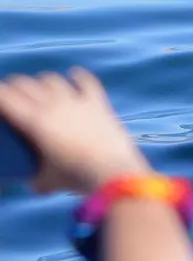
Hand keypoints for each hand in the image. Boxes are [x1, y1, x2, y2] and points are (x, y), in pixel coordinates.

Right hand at [0, 69, 150, 194]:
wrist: (113, 172)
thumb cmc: (76, 177)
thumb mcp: (49, 181)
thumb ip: (38, 180)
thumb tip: (35, 185)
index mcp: (33, 121)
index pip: (5, 96)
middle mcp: (53, 105)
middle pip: (25, 84)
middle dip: (14, 86)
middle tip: (12, 93)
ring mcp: (76, 102)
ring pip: (51, 79)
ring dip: (41, 81)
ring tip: (39, 87)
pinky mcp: (98, 104)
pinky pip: (87, 82)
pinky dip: (79, 77)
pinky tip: (74, 75)